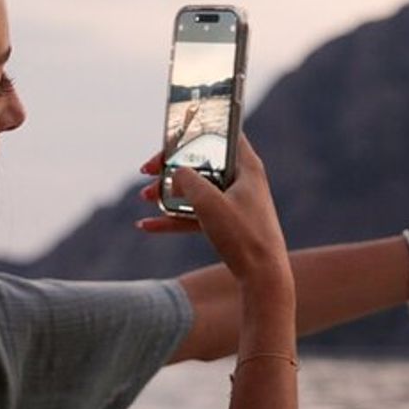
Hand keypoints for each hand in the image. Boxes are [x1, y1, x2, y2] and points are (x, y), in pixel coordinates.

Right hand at [136, 136, 291, 286]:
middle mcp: (241, 179)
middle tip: (147, 171)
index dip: (193, 130)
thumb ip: (188, 179)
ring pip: (195, 189)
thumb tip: (176, 172)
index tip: (169, 138)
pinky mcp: (227, 224)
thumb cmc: (243, 235)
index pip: (219, 134)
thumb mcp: (209, 202)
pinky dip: (173, 218)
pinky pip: (195, 214)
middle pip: (201, 162)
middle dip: (170, 167)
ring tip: (145, 198)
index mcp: (246, 166)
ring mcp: (234, 202)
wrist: (263, 277)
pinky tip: (147, 225)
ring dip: (168, 193)